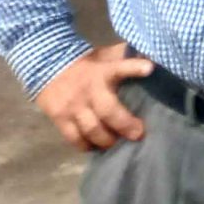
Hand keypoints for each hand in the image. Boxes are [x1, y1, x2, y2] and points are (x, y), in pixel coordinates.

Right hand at [34, 42, 150, 151]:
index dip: (135, 67)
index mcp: (104, 72)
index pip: (121, 67)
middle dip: (124, 124)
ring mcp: (73, 106)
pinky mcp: (59, 119)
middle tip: (138, 134)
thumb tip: (155, 58)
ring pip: (91, 129)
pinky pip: (73, 138)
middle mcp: (89, 90)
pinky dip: (86, 146)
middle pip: (107, 111)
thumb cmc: (88, 65)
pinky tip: (95, 147)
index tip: (149, 69)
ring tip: (116, 144)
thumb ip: (127, 57)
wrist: (48, 67)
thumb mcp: (107, 56)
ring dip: (106, 140)